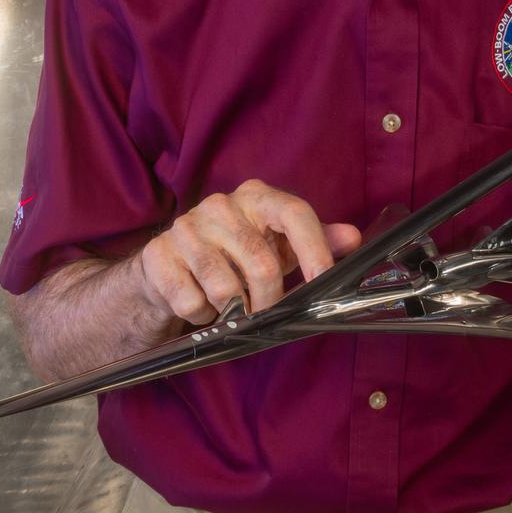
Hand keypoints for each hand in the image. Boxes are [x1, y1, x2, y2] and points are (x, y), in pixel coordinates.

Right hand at [137, 179, 360, 324]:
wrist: (167, 267)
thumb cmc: (234, 255)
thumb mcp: (278, 245)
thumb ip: (316, 240)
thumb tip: (353, 238)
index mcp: (255, 196)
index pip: (294, 212)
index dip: (314, 249)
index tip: (323, 281)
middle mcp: (219, 205)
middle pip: (262, 263)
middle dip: (270, 301)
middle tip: (266, 312)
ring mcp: (185, 228)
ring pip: (225, 289)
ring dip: (233, 311)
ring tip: (228, 305)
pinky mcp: (158, 256)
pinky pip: (192, 302)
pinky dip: (202, 316)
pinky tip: (200, 304)